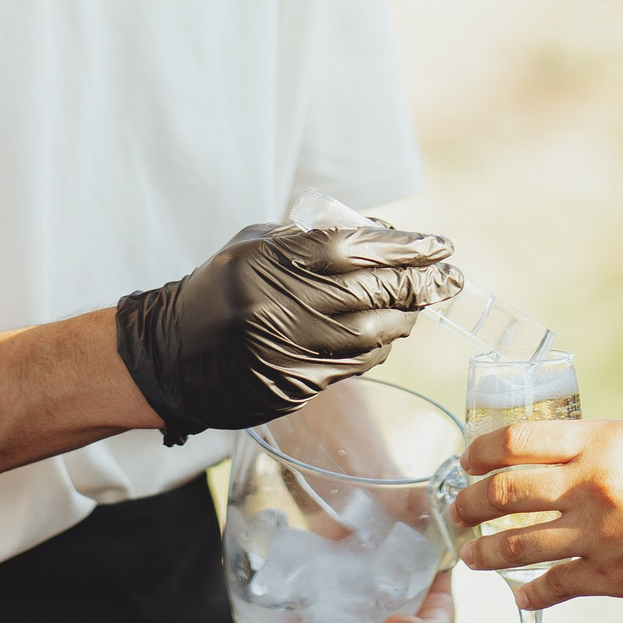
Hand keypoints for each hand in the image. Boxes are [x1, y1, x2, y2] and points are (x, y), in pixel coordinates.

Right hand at [115, 218, 456, 446]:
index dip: (405, 247)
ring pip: (370, 334)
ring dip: (405, 316)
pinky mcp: (290, 387)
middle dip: (420, 284)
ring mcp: (283, 351)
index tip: (441, 246)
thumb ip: (314, 235)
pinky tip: (389, 331)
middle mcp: (274, 306)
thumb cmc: (222, 287)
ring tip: (422, 302)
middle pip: (369, 292)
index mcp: (267, 260)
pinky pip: (354, 366)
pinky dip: (379, 346)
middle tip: (451, 277)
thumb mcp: (257, 244)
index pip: (353, 247)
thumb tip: (387, 237)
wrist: (171, 354)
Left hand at [454, 420, 622, 610]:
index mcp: (607, 439)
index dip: (482, 451)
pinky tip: (523, 593)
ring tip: (473, 555)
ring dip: (486, 552)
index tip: (468, 460)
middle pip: (507, 492)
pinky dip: (531, 591)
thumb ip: (607, 457)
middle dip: (471, 503)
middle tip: (459, 510)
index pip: (519, 440)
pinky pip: (555, 586)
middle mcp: (597, 484)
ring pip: (518, 545)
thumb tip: (565, 471)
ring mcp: (606, 537)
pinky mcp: (620, 581)